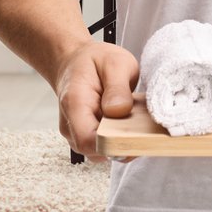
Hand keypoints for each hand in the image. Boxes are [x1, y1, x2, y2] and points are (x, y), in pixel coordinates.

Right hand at [56, 40, 139, 163]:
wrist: (74, 61)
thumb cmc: (94, 60)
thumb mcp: (114, 63)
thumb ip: (117, 87)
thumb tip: (120, 111)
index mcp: (75, 103)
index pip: (87, 140)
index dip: (112, 144)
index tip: (135, 135)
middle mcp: (70, 123)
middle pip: (96, 150)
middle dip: (121, 143)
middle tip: (141, 125)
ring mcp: (75, 132)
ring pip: (101, 151)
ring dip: (120, 141)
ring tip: (133, 119)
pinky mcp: (84, 134)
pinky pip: (102, 145)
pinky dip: (117, 138)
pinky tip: (127, 122)